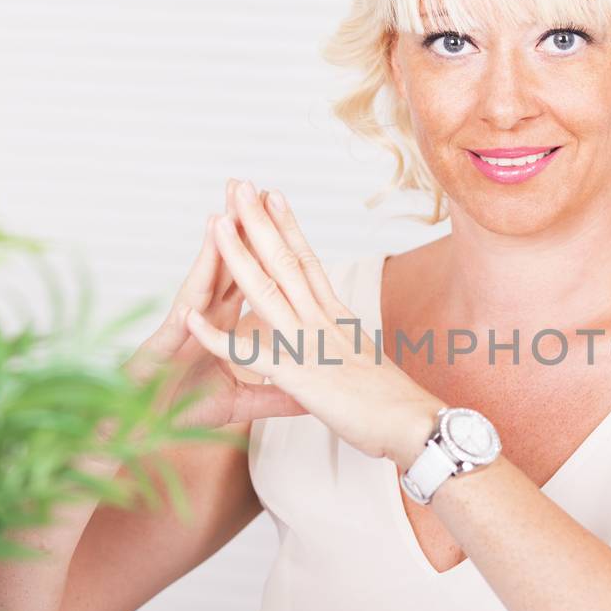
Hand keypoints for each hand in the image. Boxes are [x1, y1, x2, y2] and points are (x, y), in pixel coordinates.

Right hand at [122, 182, 307, 427]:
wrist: (142, 432)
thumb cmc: (180, 410)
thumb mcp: (241, 403)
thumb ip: (275, 394)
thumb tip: (309, 394)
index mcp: (224, 325)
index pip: (252, 280)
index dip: (269, 252)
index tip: (289, 223)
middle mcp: (206, 315)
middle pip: (232, 263)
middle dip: (244, 227)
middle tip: (258, 188)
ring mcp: (187, 320)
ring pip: (209, 272)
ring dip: (221, 237)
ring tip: (230, 203)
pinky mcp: (170, 333)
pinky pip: (190, 299)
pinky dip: (200, 276)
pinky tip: (211, 243)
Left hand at [183, 178, 443, 465]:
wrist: (419, 425)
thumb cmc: (402, 406)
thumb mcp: (374, 368)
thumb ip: (353, 352)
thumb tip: (350, 348)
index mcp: (340, 320)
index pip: (309, 263)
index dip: (289, 229)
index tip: (274, 198)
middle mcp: (324, 323)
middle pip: (287, 261)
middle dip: (261, 221)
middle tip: (242, 185)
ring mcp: (310, 346)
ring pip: (266, 290)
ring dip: (238, 255)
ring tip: (216, 221)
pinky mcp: (299, 377)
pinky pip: (249, 353)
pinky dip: (217, 337)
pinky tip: (190, 319)